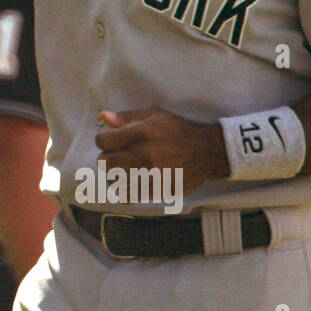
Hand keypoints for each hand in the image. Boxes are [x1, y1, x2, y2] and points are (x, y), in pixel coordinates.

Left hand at [94, 107, 227, 195]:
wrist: (207, 151)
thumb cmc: (177, 130)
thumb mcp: (154, 114)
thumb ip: (127, 117)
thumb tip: (102, 116)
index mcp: (142, 133)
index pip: (103, 141)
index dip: (103, 140)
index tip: (110, 141)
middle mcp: (145, 154)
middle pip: (104, 163)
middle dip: (106, 159)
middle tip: (115, 157)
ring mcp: (151, 174)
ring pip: (115, 181)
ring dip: (115, 175)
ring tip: (123, 170)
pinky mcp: (158, 190)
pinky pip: (130, 196)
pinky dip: (125, 192)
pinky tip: (128, 185)